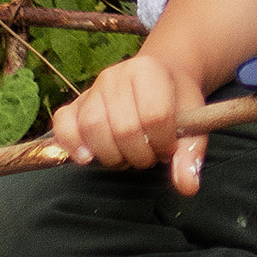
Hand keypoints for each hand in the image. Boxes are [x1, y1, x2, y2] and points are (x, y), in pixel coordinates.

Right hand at [49, 49, 212, 195]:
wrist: (158, 79)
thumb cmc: (174, 101)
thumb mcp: (193, 118)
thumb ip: (191, 150)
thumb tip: (187, 186)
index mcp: (148, 70)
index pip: (154, 116)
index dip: (164, 142)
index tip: (169, 148)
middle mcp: (116, 75)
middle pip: (123, 128)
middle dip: (139, 155)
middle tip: (149, 156)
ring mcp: (92, 89)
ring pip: (93, 128)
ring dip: (112, 156)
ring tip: (127, 156)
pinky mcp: (74, 105)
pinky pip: (63, 125)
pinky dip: (72, 145)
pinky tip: (88, 158)